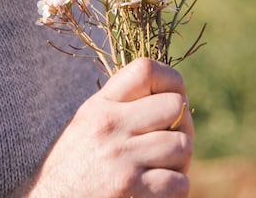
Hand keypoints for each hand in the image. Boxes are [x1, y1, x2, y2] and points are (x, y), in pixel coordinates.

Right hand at [22, 58, 192, 196]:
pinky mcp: (129, 188)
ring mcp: (121, 156)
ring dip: (180, 160)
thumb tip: (165, 94)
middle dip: (182, 123)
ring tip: (165, 165)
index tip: (174, 95)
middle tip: (174, 137)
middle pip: (174, 105)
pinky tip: (158, 188)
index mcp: (100, 104)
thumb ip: (120, 105)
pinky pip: (178, 182)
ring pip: (182, 145)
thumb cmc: (72, 163)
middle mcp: (110, 124)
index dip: (170, 79)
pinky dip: (175, 188)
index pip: (145, 69)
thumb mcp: (87, 122)